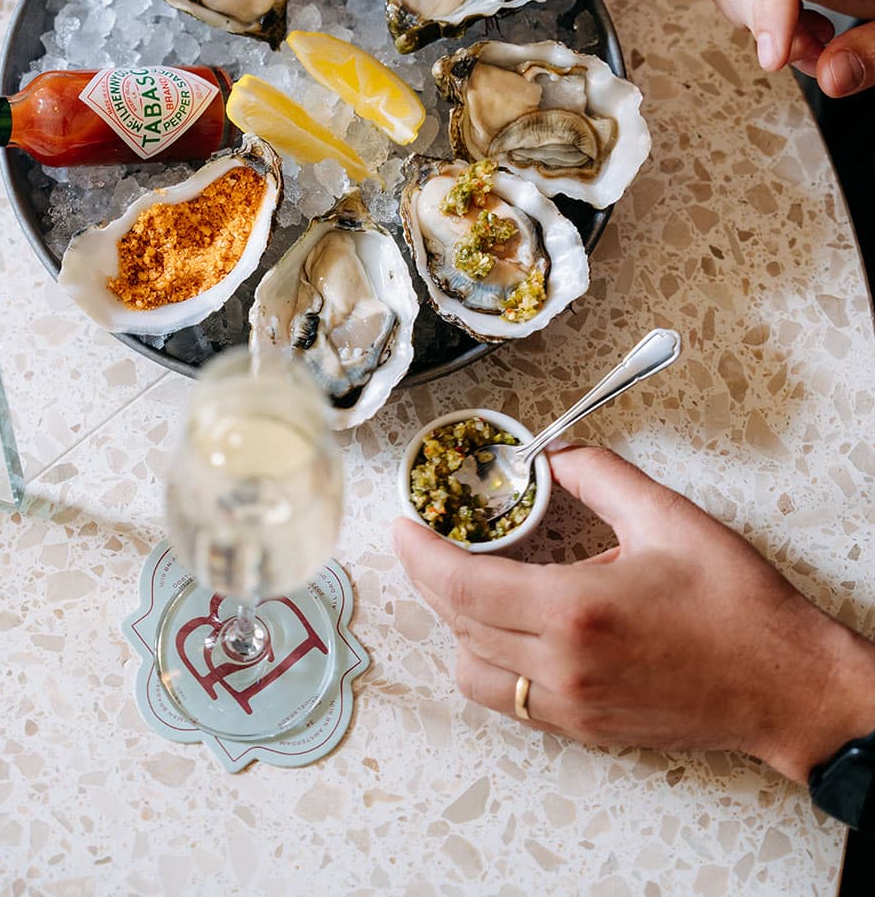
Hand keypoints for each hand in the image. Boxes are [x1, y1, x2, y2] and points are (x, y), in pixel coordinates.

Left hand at [393, 447, 874, 782]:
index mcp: (576, 611)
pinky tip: (510, 626)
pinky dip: (492, 662)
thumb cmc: (736, 604)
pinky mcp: (587, 731)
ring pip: (475, 673)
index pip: (463, 588)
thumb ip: (599, 476)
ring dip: (457, 628)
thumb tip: (554, 454)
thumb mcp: (667, 517)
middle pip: (457, 628)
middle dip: (430, 581)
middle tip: (424, 543)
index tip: (400, 527)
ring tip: (470, 583)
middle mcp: (563, 668)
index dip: (420, 556)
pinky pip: (511, 700)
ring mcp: (572, 708)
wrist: (786, 685)